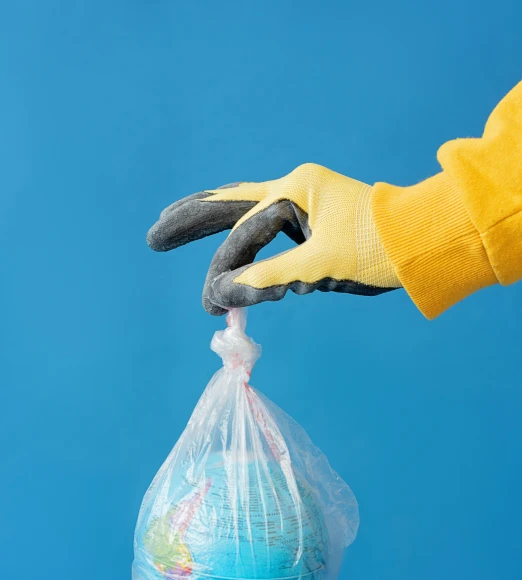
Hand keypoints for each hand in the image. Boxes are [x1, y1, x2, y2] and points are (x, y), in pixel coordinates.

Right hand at [146, 163, 400, 314]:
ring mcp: (300, 208)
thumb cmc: (377, 249)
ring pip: (244, 218)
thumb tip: (226, 294)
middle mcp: (293, 191)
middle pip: (228, 204)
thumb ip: (270, 277)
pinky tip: (222, 252)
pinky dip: (245, 250)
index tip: (214, 305)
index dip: (229, 269)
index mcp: (295, 189)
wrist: (420, 246)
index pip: (246, 230)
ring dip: (213, 232)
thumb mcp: (320, 266)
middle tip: (153, 235)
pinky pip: (265, 237)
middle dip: (189, 219)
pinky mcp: (308, 228)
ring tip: (171, 225)